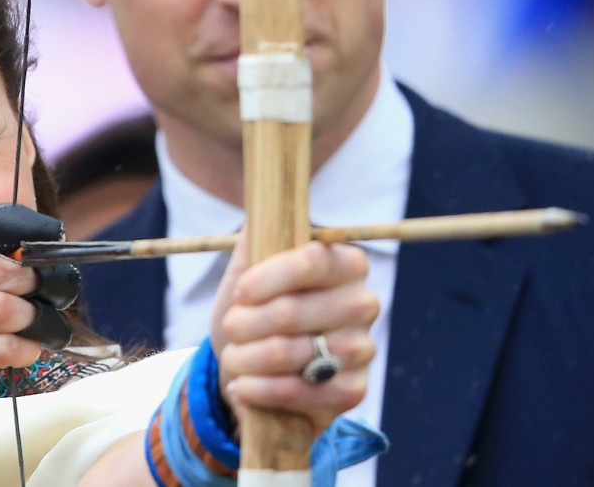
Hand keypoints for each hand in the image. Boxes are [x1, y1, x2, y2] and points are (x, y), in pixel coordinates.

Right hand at [0, 207, 42, 441]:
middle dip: (31, 282)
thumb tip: (47, 245)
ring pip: (1, 309)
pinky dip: (27, 348)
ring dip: (31, 317)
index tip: (39, 252)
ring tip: (33, 324)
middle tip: (43, 294)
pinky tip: (24, 350)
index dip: (17, 234)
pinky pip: (4, 347)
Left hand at [210, 236, 377, 436]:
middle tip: (231, 328)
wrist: (254, 370)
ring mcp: (362, 349)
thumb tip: (261, 202)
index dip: (269, 277)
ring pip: (291, 352)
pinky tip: (243, 387)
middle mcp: (362, 303)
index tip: (240, 292)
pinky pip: (301, 391)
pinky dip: (261, 390)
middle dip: (245, 323)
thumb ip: (255, 239)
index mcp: (344, 262)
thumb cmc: (254, 312)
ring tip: (232, 357)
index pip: (311, 260)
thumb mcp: (246, 272)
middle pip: (293, 311)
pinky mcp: (353, 390)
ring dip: (246, 358)